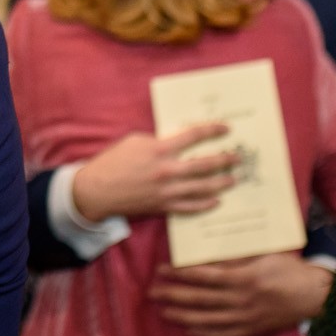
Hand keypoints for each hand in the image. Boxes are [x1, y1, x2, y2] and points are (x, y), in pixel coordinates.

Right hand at [69, 124, 240, 220]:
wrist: (97, 190)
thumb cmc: (113, 162)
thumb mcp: (134, 141)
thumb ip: (158, 141)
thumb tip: (176, 143)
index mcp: (159, 149)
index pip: (193, 136)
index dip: (212, 131)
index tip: (226, 129)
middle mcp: (167, 170)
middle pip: (205, 164)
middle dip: (224, 160)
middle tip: (238, 158)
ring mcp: (167, 190)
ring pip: (203, 187)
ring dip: (221, 183)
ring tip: (233, 179)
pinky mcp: (164, 206)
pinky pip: (191, 206)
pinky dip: (205, 204)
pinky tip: (216, 201)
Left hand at [147, 252, 334, 335]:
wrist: (315, 296)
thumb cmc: (289, 269)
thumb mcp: (264, 254)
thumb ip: (236, 256)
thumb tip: (208, 253)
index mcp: (244, 278)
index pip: (203, 275)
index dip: (180, 273)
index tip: (162, 269)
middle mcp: (241, 300)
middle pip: (199, 298)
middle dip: (172, 295)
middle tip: (152, 291)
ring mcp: (246, 318)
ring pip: (207, 319)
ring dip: (182, 316)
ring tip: (163, 311)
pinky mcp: (252, 330)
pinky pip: (223, 335)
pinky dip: (204, 333)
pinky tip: (189, 330)